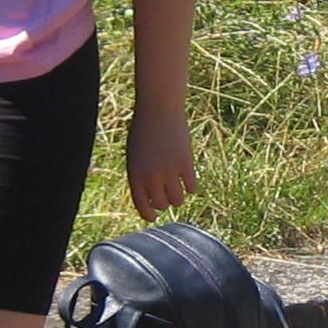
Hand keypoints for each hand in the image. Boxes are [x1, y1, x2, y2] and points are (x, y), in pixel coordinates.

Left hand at [124, 105, 197, 221]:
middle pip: (162, 204)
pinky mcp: (185, 165)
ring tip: (178, 189)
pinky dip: (191, 186)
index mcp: (135, 175)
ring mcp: (169, 172)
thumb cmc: (144, 131)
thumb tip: (152, 197)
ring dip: (178, 197)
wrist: (158, 110)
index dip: (149, 215)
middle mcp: (151, 177)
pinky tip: (189, 179)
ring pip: (178, 200)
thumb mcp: (135, 156)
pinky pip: (192, 188)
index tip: (154, 217)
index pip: (142, 206)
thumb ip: (141, 176)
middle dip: (165, 203)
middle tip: (167, 197)